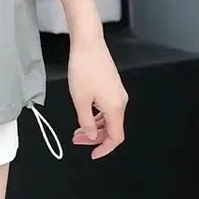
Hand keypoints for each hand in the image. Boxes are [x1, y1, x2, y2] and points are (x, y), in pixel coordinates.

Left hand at [67, 36, 128, 159]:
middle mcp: (121, 101)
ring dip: (94, 126)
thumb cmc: (84, 69)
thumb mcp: (80, 99)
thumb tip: (92, 136)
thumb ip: (86, 121)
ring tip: (77, 129)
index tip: (92, 154)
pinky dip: (97, 114)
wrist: (88, 43)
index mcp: (116, 108)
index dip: (105, 148)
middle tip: (77, 139)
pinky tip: (85, 114)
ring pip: (109, 117)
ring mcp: (117, 92)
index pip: (116, 137)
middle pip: (113, 128)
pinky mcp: (112, 84)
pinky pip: (107, 107)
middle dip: (96, 137)